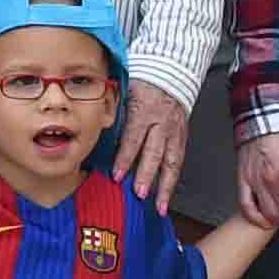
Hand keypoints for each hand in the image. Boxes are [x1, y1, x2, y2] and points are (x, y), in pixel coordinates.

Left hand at [114, 83, 187, 204]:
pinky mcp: (182, 136)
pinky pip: (179, 160)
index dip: (126, 158)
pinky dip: (173, 179)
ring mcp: (175, 131)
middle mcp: (162, 123)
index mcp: (144, 110)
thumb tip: (95, 134)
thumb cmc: (142, 83)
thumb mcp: (123, 93)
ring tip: (160, 206)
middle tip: (139, 193)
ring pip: (172, 161)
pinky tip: (167, 195)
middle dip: (147, 175)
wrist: (170, 73)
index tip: (118, 175)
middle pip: (155, 152)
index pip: (133, 137)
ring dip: (166, 186)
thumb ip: (113, 113)